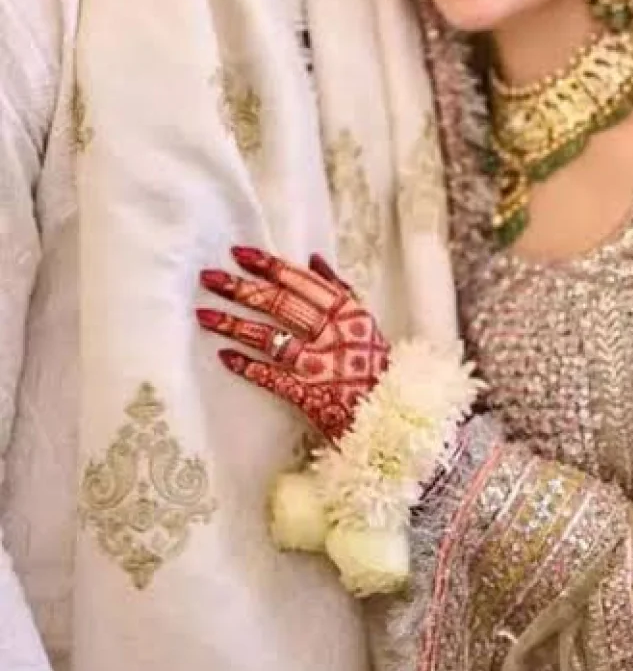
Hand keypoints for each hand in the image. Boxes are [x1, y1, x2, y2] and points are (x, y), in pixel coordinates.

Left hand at [197, 248, 389, 442]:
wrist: (391, 416)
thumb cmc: (374, 366)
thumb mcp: (364, 321)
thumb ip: (340, 289)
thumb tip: (313, 259)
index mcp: (346, 311)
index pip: (301, 282)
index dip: (269, 266)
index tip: (239, 254)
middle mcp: (332, 333)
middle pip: (279, 304)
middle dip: (240, 289)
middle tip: (208, 278)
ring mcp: (319, 364)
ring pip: (269, 337)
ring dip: (234, 325)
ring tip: (204, 315)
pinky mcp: (309, 393)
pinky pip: (272, 376)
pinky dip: (248, 366)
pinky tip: (224, 357)